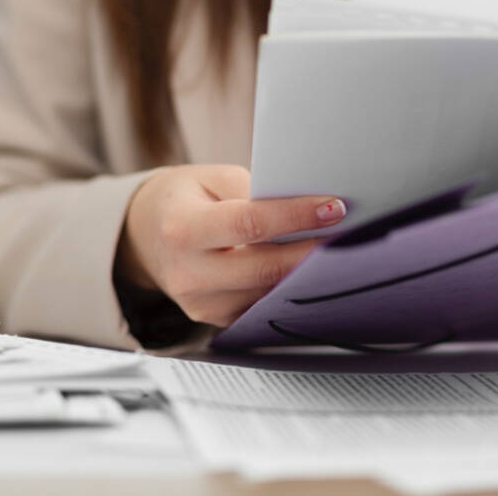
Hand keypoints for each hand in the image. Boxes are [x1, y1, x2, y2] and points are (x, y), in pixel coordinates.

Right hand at [118, 164, 345, 325]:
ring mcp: (201, 304)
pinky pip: (262, 305)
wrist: (146, 235)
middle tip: (351, 233)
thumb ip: (255, 192)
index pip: (248, 224)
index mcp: (182, 229)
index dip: (295, 217)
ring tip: (340, 250)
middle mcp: (188, 273)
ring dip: (307, 273)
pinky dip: (289, 287)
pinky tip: (313, 270)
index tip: (334, 208)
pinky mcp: (216, 320)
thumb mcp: (212, 178)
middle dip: (313, 251)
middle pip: (265, 268)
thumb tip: (309, 207)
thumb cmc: (186, 199)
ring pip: (268, 292)